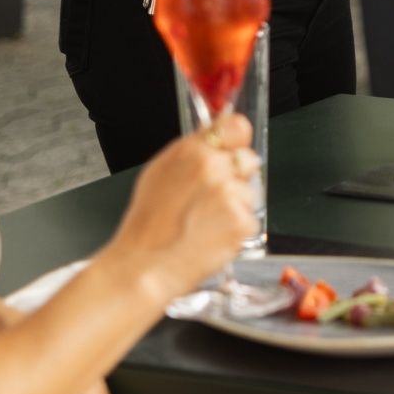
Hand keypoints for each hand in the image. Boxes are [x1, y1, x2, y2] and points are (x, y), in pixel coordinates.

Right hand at [102, 114, 259, 304]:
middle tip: (211, 197)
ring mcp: (229, 195)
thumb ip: (191, 149)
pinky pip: (250, 218)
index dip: (237, 139)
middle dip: (236, 175)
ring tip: (205, 221)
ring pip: (249, 191)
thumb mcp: (159, 173)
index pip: (236, 126)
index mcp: (192, 151)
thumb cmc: (147, 226)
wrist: (144, 267)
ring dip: (235, 204)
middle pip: (247, 159)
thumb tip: (212, 131)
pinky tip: (212, 235)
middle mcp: (213, 168)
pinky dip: (236, 228)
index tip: (233, 147)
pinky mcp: (241, 221)